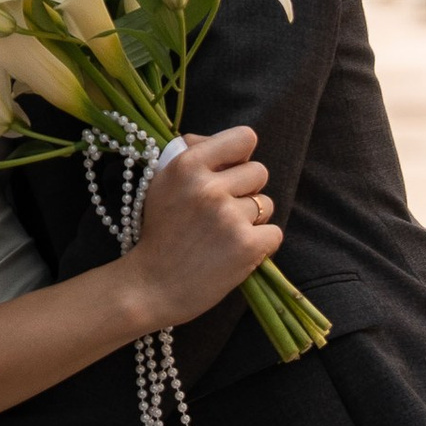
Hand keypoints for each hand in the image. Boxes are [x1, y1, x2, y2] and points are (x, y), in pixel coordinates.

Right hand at [125, 125, 281, 329]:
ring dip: (251, 220)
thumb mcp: (162, 183)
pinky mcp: (247, 246)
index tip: (230, 172)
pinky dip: (261, 245)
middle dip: (246, 190)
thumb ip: (191, 153)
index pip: (244, 137)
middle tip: (222, 212)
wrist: (151, 287)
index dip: (240, 155)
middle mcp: (208, 187)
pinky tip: (235, 252)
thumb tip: (222, 141)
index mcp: (186, 165)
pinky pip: (274, 233)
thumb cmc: (160, 233)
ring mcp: (229, 217)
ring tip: (223, 236)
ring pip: (267, 204)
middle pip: (260, 171)